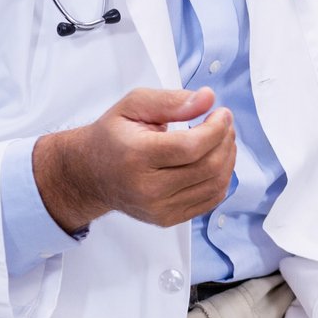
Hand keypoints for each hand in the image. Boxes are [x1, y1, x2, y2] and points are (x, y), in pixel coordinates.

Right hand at [36, 87, 235, 231]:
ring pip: (215, 185)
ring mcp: (158, 208)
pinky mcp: (167, 219)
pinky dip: (221, 178)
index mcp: (136, 156)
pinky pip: (210, 200)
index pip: (191, 147)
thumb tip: (207, 99)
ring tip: (221, 139)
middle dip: (225, 140)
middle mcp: (147, 188)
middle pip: (208, 167)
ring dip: (228, 158)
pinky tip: (214, 160)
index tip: (222, 114)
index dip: (216, 129)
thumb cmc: (112, 137)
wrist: (90, 174)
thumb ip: (171, 101)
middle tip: (223, 124)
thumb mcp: (133, 105)